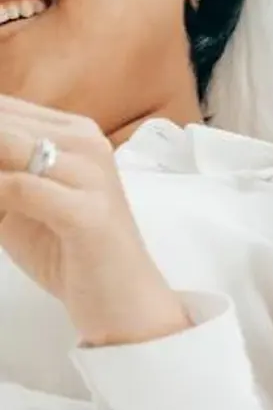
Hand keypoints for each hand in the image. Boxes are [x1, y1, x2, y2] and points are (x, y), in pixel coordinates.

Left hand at [0, 96, 187, 344]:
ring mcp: (92, 174)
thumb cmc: (67, 250)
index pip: (2, 108)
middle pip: (1, 122)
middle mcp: (87, 142)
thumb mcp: (17, 201)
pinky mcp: (88, 212)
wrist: (123, 301)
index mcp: (74, 132)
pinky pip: (18, 188)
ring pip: (5, 146)